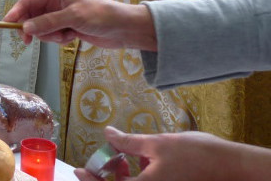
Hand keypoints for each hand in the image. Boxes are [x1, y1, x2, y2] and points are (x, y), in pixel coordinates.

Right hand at [2, 0, 156, 50]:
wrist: (123, 29)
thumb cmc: (100, 16)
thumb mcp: (73, 17)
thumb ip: (48, 22)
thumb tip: (25, 28)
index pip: (29, 1)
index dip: (16, 11)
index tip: (6, 24)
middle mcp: (56, 3)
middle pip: (32, 16)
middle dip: (33, 28)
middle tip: (28, 40)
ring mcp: (60, 16)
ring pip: (41, 28)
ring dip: (49, 35)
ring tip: (66, 36)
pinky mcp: (66, 28)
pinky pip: (52, 36)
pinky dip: (58, 39)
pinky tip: (72, 38)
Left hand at [76, 127, 270, 180]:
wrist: (231, 165)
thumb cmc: (197, 154)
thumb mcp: (157, 143)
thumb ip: (128, 142)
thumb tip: (108, 133)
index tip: (79, 171)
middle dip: (109, 177)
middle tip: (107, 159)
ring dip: (124, 177)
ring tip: (127, 158)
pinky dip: (142, 177)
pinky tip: (146, 161)